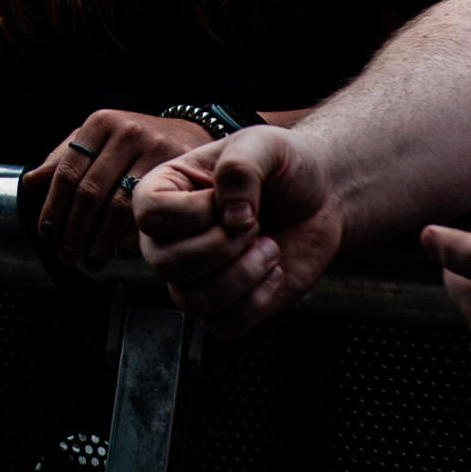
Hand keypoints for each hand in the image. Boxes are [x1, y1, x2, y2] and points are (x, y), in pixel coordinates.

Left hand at [24, 110, 209, 267]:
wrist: (187, 133)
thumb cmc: (132, 142)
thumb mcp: (97, 141)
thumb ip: (64, 159)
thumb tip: (30, 183)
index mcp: (100, 124)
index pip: (68, 170)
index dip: (54, 204)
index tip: (47, 231)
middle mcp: (126, 133)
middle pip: (91, 190)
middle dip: (75, 228)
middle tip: (66, 254)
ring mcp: (155, 149)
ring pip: (118, 205)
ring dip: (101, 239)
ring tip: (91, 259)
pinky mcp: (177, 169)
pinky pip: (148, 211)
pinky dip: (130, 236)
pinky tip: (120, 251)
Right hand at [134, 126, 342, 337]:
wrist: (320, 195)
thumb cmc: (281, 165)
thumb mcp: (263, 146)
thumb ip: (239, 168)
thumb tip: (231, 216)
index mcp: (164, 193)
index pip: (151, 215)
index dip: (194, 213)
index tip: (227, 198)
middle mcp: (169, 238)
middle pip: (166, 264)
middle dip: (222, 246)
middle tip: (254, 224)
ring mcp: (195, 275)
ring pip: (192, 300)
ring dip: (242, 276)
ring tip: (269, 248)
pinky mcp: (226, 303)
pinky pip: (223, 326)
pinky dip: (256, 302)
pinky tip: (273, 271)